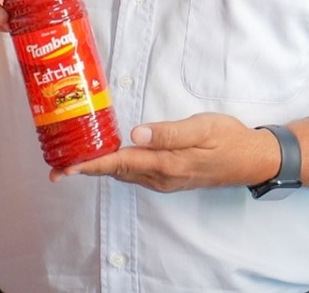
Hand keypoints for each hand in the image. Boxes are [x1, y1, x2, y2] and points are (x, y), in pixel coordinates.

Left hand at [48, 113, 279, 192]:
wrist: (252, 160)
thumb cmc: (229, 139)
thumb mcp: (202, 128)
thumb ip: (168, 132)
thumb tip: (136, 133)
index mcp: (166, 163)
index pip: (119, 163)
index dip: (89, 165)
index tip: (64, 168)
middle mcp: (160, 176)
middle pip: (115, 171)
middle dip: (86, 168)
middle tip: (56, 166)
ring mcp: (164, 180)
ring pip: (124, 173)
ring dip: (99, 167)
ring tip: (73, 159)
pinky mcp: (169, 177)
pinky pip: (136, 172)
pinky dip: (117, 165)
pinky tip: (109, 156)